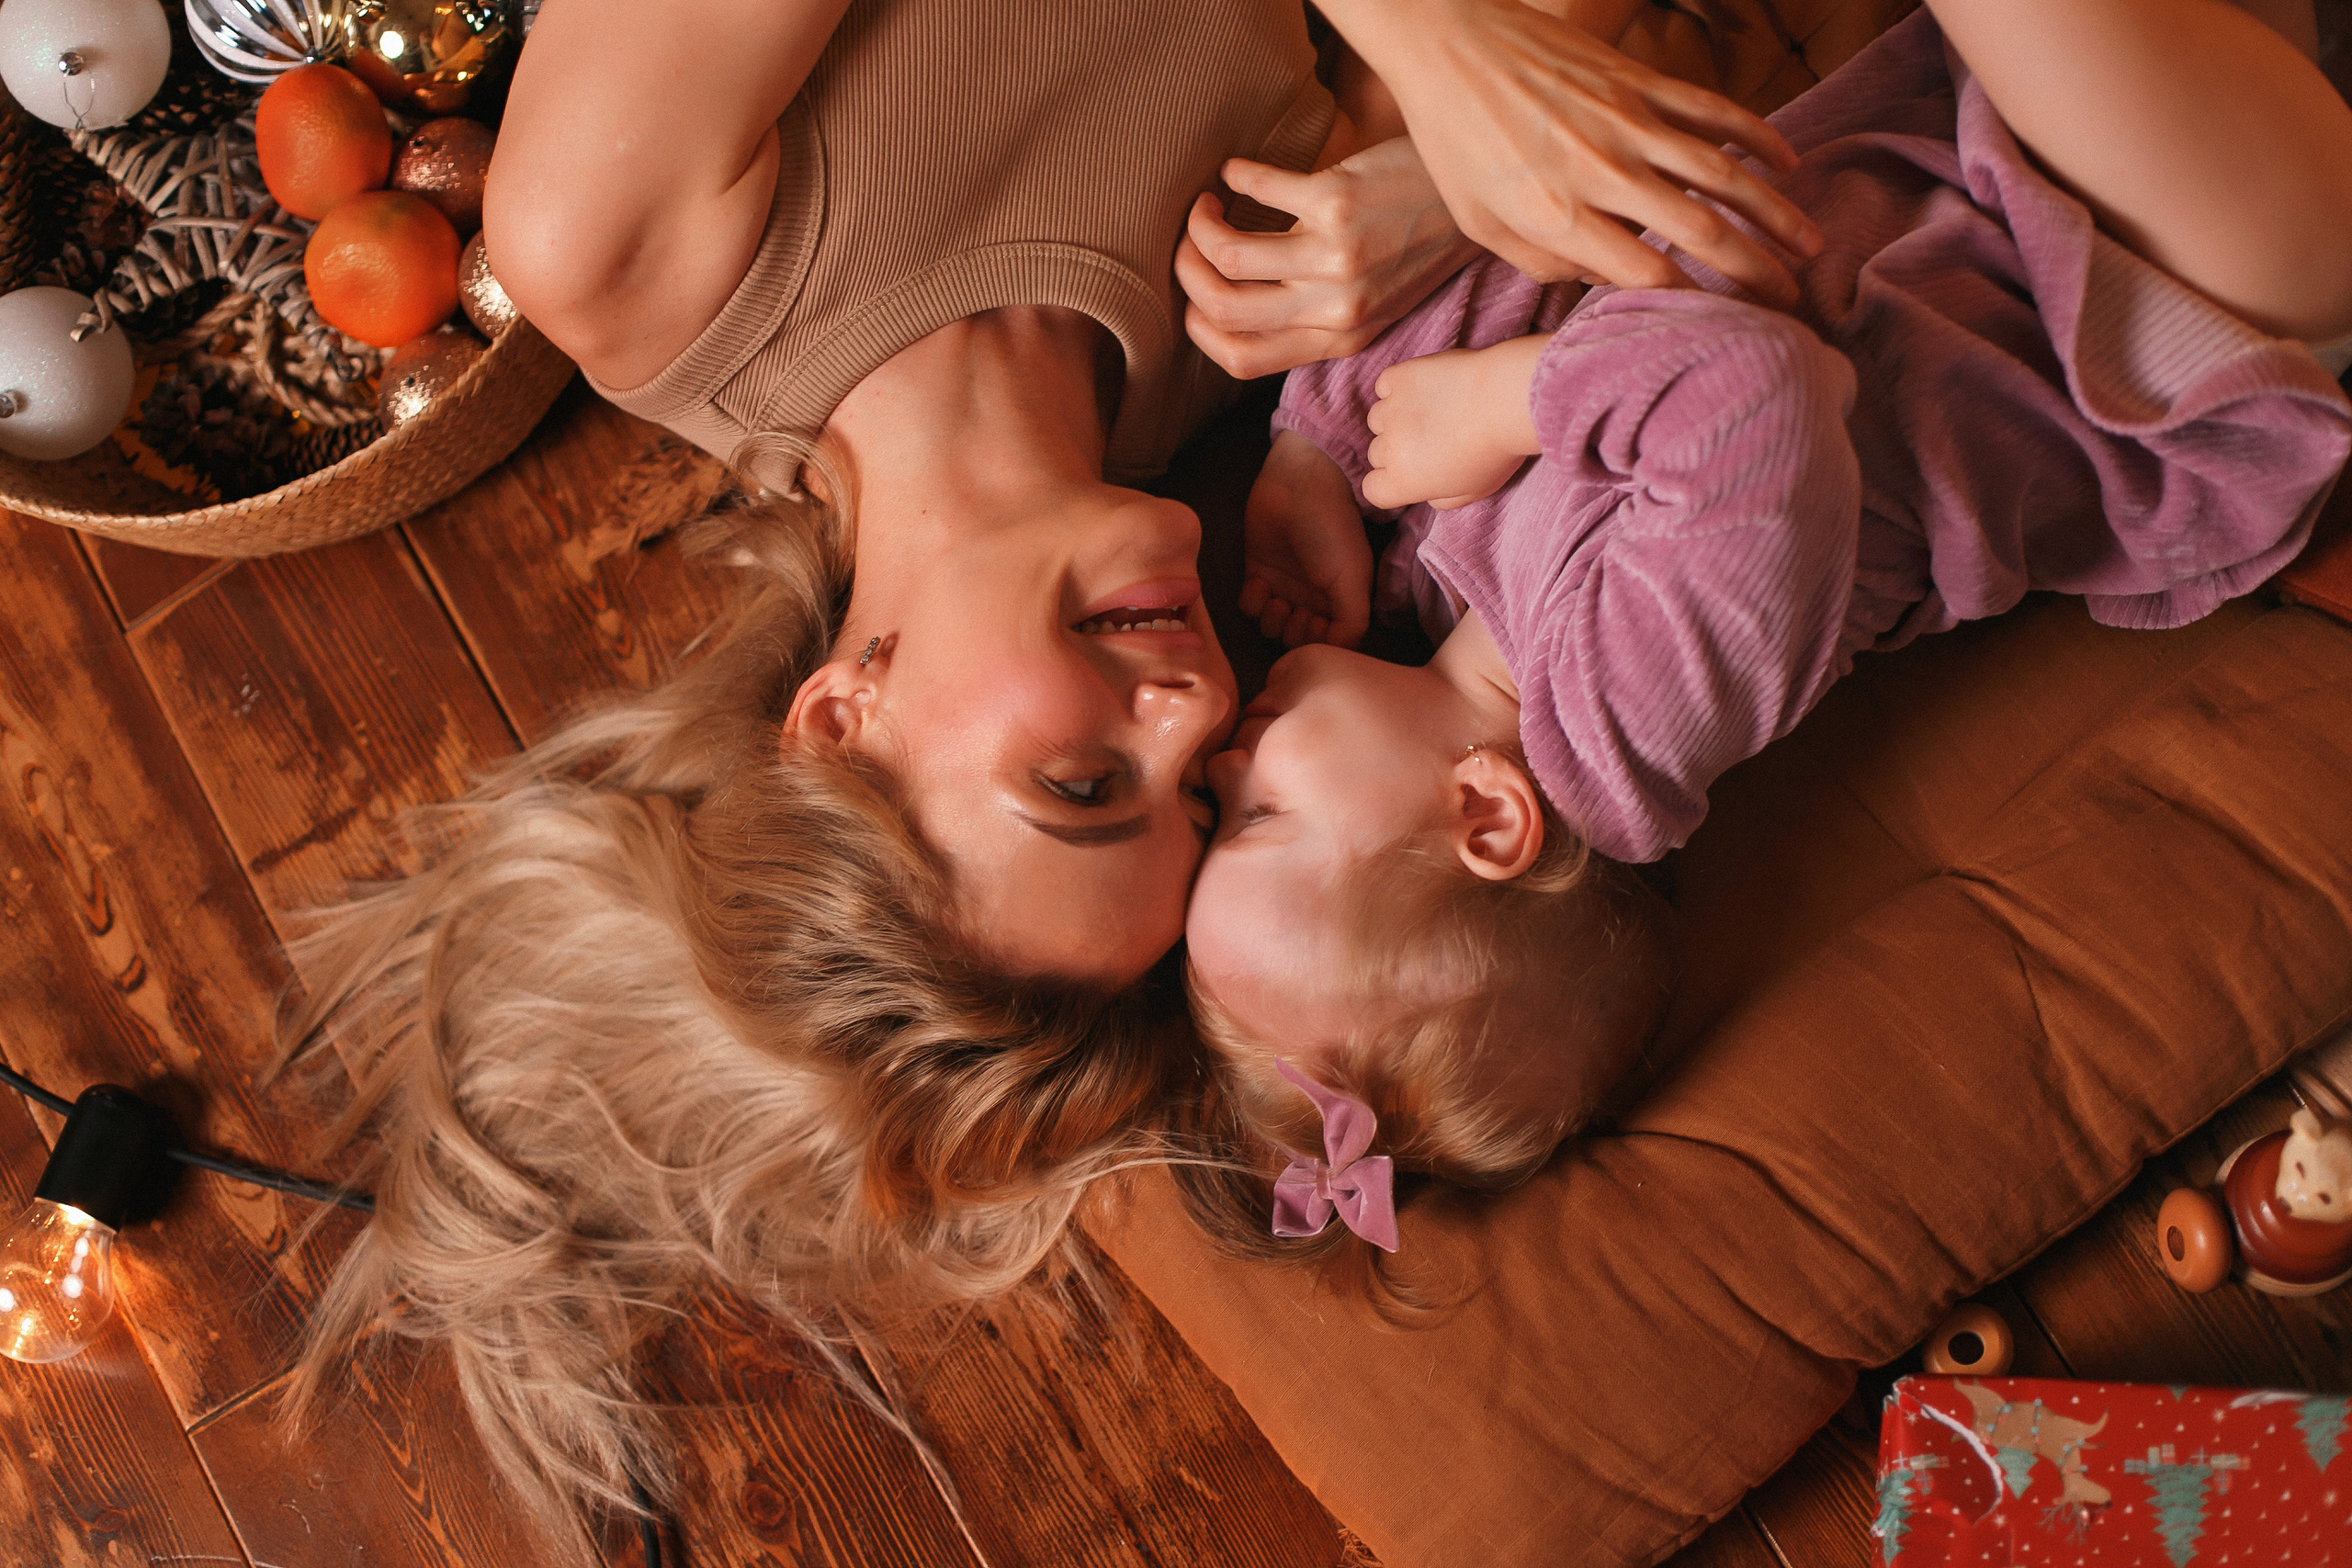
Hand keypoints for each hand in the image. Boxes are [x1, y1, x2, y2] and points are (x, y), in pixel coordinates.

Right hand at [1176, 139, 1483, 379]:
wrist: (1472, 201)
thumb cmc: (1418, 249)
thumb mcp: (1375, 306)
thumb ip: (1319, 319)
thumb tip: (1249, 318)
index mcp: (1339, 338)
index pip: (1242, 359)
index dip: (1198, 330)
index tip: (1194, 297)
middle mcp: (1336, 306)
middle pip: (1224, 309)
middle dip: (1187, 273)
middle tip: (1190, 242)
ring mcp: (1335, 254)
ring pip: (1232, 256)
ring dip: (1201, 227)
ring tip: (1207, 207)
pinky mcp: (1337, 200)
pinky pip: (1259, 189)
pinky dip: (1235, 176)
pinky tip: (1235, 171)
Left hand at [1242, 432, 1375, 647]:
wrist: (1300, 482)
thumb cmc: (1332, 530)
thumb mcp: (1353, 578)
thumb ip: (1352, 622)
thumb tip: (1339, 654)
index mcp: (1339, 601)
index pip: (1328, 643)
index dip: (1318, 644)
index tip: (1316, 626)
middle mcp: (1312, 598)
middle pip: (1296, 639)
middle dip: (1293, 634)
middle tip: (1295, 612)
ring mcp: (1283, 586)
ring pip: (1271, 627)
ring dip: (1271, 621)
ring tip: (1277, 599)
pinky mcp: (1257, 572)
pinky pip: (1249, 606)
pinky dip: (1252, 603)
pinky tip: (1259, 584)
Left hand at [1318, 0, 1822, 305]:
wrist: (1449, 42)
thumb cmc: (1456, 141)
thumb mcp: (1482, 222)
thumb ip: (1543, 263)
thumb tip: (1603, 286)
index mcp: (1559, 215)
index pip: (1646, 278)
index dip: (1691, 310)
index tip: (1719, 334)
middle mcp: (1603, 171)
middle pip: (1701, 234)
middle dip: (1755, 276)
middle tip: (1791, 307)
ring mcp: (1629, 121)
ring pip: (1725, 174)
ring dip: (1776, 215)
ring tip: (1812, 248)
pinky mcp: (1641, 80)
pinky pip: (1714, 111)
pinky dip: (1757, 137)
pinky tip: (1787, 165)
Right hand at [1363, 336, 1547, 510]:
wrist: (1507, 400)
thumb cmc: (1496, 450)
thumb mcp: (1473, 491)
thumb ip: (1442, 498)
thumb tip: (1428, 491)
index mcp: (1403, 481)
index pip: (1372, 490)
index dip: (1391, 483)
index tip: (1412, 473)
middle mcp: (1389, 447)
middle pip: (1377, 454)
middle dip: (1398, 450)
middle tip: (1433, 439)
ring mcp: (1391, 409)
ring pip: (1379, 419)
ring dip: (1397, 417)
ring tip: (1433, 411)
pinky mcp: (1399, 376)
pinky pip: (1386, 385)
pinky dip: (1399, 387)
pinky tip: (1425, 388)